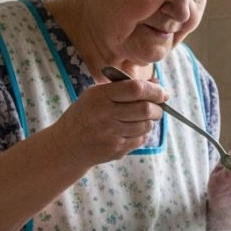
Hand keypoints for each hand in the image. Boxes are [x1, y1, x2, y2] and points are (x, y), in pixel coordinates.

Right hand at [52, 76, 167, 169]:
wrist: (68, 144)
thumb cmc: (86, 114)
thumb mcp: (97, 94)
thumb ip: (124, 87)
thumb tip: (156, 82)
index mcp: (100, 96)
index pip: (135, 89)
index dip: (154, 90)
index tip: (162, 92)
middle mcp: (105, 114)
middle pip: (145, 109)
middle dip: (158, 108)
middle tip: (158, 107)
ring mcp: (111, 134)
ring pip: (145, 125)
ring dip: (150, 121)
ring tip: (144, 118)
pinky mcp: (116, 149)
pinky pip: (140, 139)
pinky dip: (142, 134)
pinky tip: (132, 130)